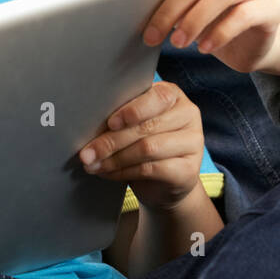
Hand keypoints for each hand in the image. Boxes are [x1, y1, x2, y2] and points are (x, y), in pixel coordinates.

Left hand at [79, 80, 203, 211]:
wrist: (165, 182)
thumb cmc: (145, 144)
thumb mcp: (136, 124)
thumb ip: (122, 117)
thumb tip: (88, 121)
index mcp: (173, 96)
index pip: (156, 97)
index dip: (132, 110)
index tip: (110, 123)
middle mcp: (188, 115)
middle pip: (147, 126)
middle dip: (111, 141)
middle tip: (86, 154)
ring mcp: (193, 143)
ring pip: (148, 149)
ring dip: (114, 159)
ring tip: (94, 164)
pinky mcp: (189, 170)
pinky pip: (151, 169)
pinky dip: (124, 172)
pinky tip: (109, 174)